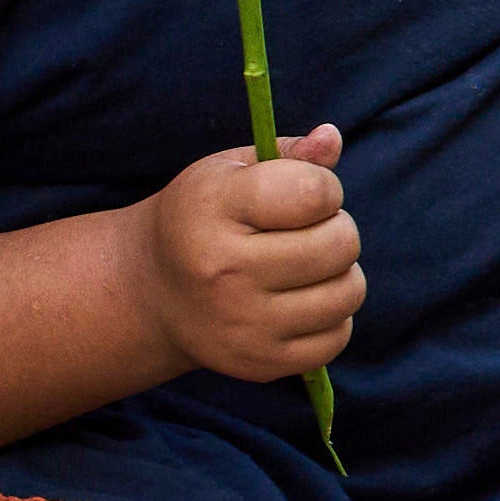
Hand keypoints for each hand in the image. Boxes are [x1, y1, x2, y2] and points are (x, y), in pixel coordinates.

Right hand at [127, 126, 363, 387]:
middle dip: (336, 229)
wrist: (151, 292)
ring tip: (304, 266)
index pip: (314, 192)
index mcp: (214, 210)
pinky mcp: (259, 363)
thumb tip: (331, 137)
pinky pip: (337, 337)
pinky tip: (298, 302)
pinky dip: (331, 317)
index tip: (303, 194)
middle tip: (305, 232)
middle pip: (341, 243)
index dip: (324, 188)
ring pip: (348, 292)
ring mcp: (242, 324)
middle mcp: (225, 272)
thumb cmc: (203, 218)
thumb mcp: (230, 171)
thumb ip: (288, 153)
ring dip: (339, 273)